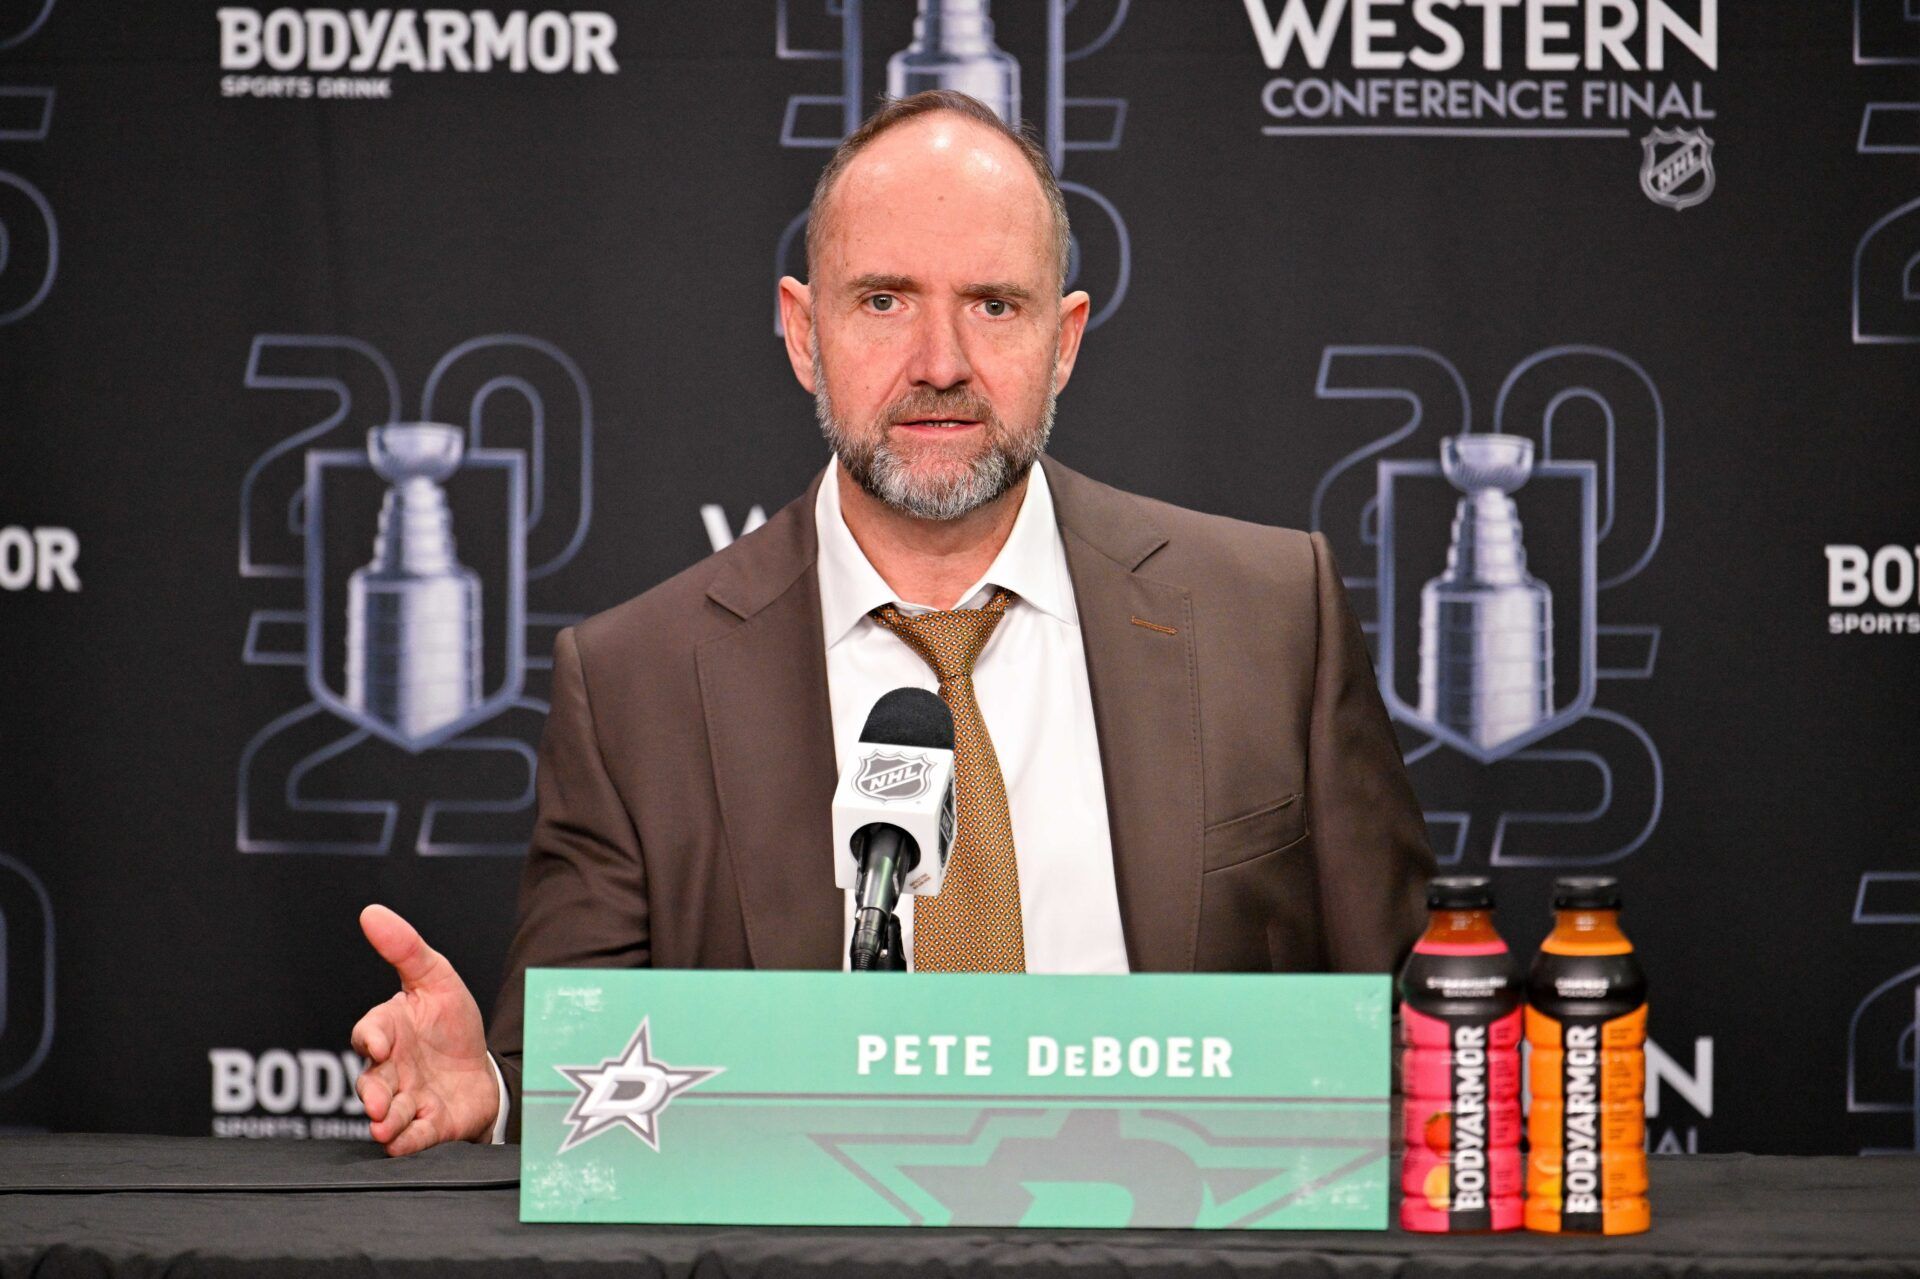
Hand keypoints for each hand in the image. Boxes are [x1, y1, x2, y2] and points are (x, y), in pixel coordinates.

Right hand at [351, 904, 499, 1155]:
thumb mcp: (436, 978)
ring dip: (386, 1121)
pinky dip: (409, 1141)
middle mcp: (391, 1070)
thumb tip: (371, 912)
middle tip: (376, 1104)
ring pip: (388, 1114)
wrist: (483, 1066)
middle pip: (372, 1082)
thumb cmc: (450, 1022)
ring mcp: (408, 1100)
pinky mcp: (428, 1126)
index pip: (369, 1033)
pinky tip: (405, 1142)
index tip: (378, 1044)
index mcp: (389, 1031)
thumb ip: (405, 948)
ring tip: (385, 1127)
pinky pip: (414, 1138)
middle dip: (372, 1094)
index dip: (371, 1038)